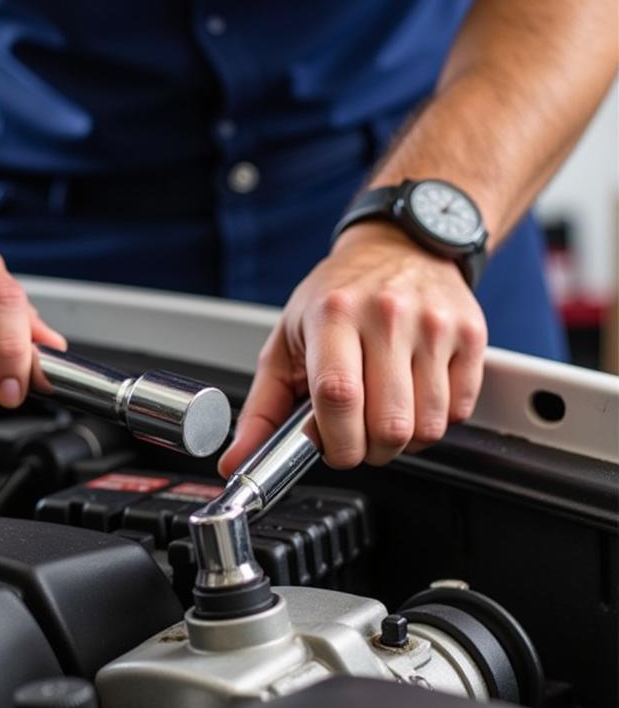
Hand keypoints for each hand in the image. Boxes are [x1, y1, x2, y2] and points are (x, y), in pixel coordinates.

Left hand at [219, 222, 486, 473]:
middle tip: (358, 438)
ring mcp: (434, 324)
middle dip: (370, 451)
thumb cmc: (337, 297)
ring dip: (404, 441)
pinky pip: (459, 411)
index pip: (338, 397)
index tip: (333, 451)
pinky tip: (416, 397)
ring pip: (428, 427)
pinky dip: (436, 420)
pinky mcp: (471, 335)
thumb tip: (236, 460)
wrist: (400, 247)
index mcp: (333, 315)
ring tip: (385, 415)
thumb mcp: (286, 342)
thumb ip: (262, 408)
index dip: (337, 443)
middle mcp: (387, 315)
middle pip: (388, 425)